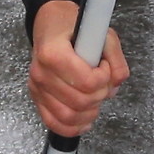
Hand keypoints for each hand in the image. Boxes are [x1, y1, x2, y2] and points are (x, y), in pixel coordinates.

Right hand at [28, 0, 129, 136]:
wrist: (50, 26)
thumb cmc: (73, 27)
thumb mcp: (103, 33)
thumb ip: (116, 59)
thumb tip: (115, 82)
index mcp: (53, 53)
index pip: (87, 82)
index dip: (104, 78)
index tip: (104, 66)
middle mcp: (41, 73)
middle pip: (79, 102)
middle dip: (100, 95)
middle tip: (103, 82)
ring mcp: (37, 87)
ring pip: (67, 116)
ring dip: (89, 112)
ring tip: (95, 98)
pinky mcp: (37, 98)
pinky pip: (53, 123)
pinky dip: (71, 127)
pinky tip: (85, 121)